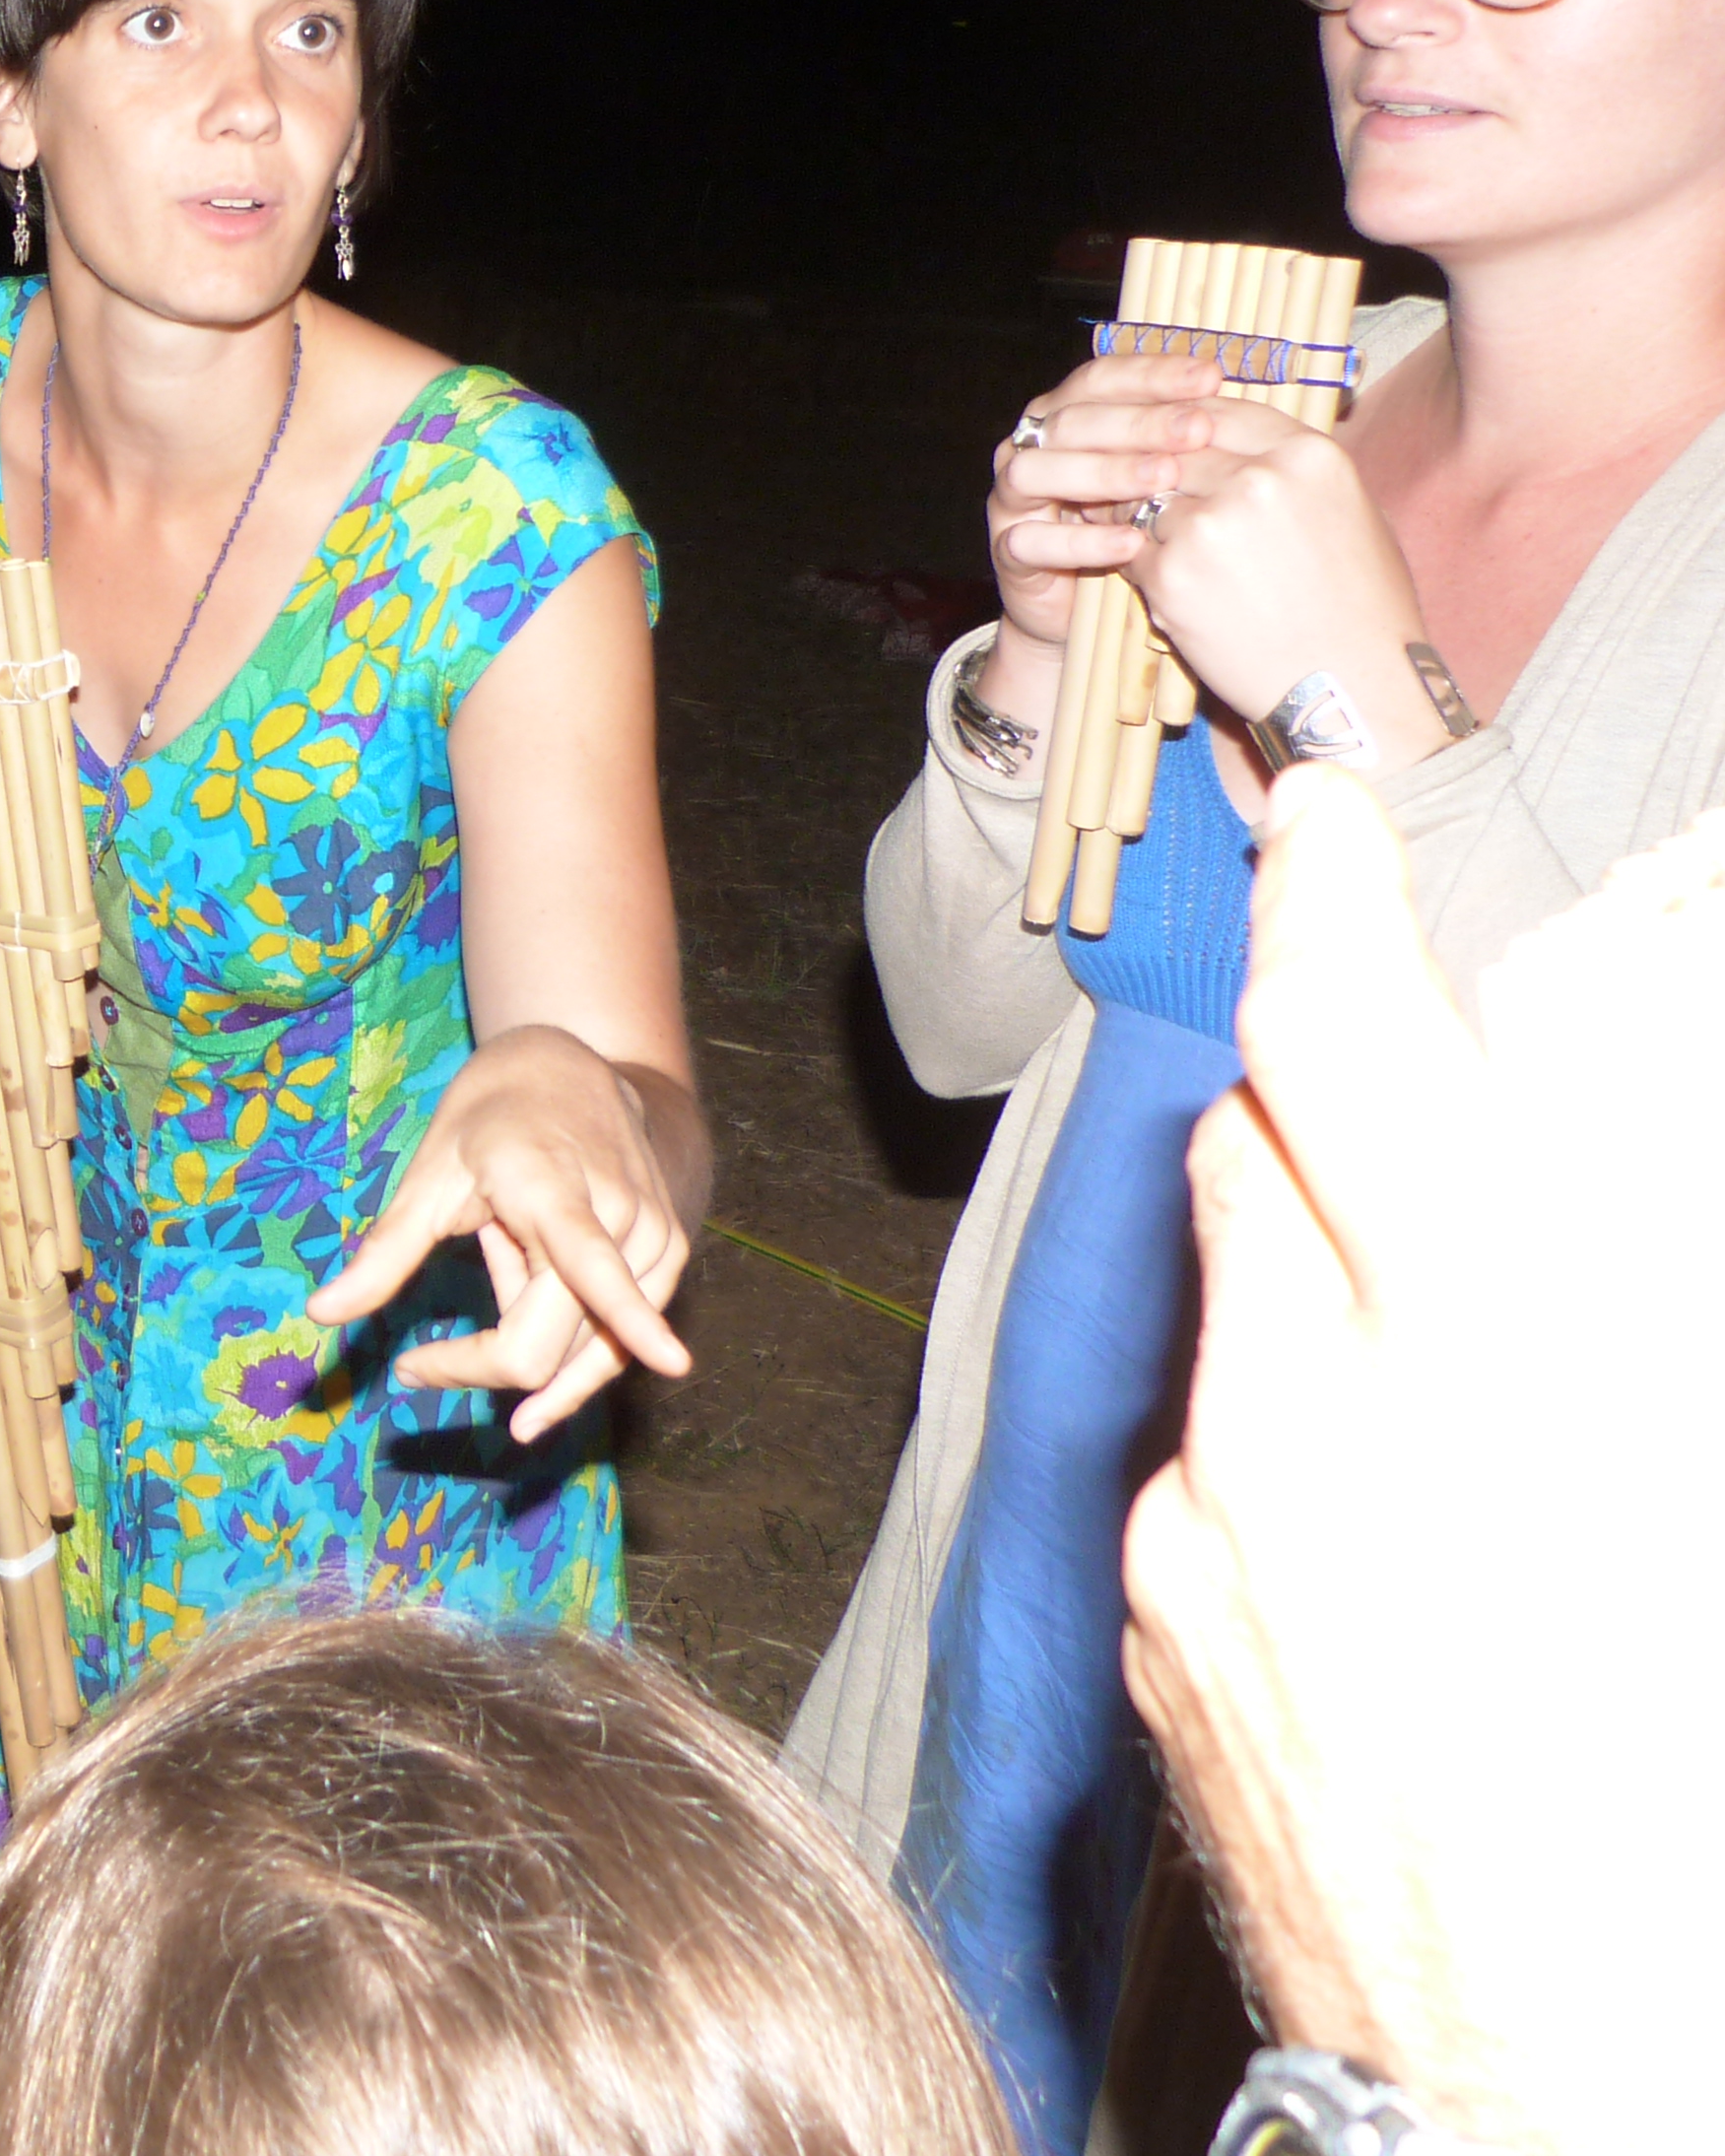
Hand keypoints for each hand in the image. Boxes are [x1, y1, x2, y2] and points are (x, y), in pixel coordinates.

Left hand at [303, 1023, 690, 1440]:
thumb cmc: (489, 1117)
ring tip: (500, 1249)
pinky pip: (619, 1336)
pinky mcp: (671, 1251)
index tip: (412, 1372)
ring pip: (588, 1350)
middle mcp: (618, 1216)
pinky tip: (528, 1275)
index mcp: (552, 1191)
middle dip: (483, 1368)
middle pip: (553, 1346)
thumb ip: (385, 1254)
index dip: (491, 1362)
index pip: (585, 1291)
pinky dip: (566, 1336)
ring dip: (530, 1333)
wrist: (572, 1067)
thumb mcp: (428, 1175)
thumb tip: (321, 1313)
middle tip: (419, 1364)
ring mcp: (655, 1235)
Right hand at [986, 347, 1223, 653]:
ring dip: (1104, 472)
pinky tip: (1130, 542)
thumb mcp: (1164, 477)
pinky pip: (1031, 541)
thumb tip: (1240, 399)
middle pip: (1073, 420)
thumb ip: (1183, 440)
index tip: (1210, 378)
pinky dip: (1080, 541)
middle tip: (1196, 429)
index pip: (1101, 378)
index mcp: (1066, 416)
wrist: (1082, 608)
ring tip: (1163, 479)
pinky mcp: (1006, 552)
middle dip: (1138, 421)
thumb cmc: (1137, 528)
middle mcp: (1029, 449)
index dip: (1151, 373)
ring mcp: (1011, 499)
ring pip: (1039, 472)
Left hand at [1123, 767, 1720, 2155]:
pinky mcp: (1163, 1631)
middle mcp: (1312, 1409)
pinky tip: (1370, 1468)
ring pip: (1223, 1277)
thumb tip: (1584, 1034)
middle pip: (1260, 1128)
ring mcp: (1209, 1524)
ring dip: (1299, 1215)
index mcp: (1495, 1354)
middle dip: (1309, 1032)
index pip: (1360, 1032)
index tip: (1322, 808)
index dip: (1339, 893)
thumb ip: (1632, 1245)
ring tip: (1397, 1231)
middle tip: (1341, 942)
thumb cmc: (1698, 1802)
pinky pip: (1201, 1442)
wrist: (1567, 2094)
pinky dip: (1273, 1402)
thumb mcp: (1679, 1449)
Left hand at [1125, 398, 1441, 754]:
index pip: (1221, 411)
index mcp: (1307, 454)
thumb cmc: (1364, 608)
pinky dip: (1135, 562)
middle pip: (1176, 451)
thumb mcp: (1352, 514)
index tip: (1170, 437)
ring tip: (1140, 532)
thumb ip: (1294, 472)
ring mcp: (1211, 525)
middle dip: (1152, 468)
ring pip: (1146, 499)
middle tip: (1126, 479)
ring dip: (1135, 515)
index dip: (1187, 423)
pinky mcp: (1173, 574)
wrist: (1353, 687)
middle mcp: (1258, 479)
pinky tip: (1153, 577)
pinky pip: (1131, 550)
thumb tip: (1243, 444)